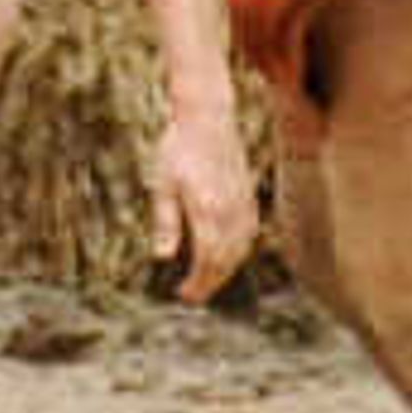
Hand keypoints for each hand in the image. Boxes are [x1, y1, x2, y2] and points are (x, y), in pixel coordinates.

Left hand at [148, 90, 259, 301]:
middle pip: (226, 261)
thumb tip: (162, 257)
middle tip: (193, 295)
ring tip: (208, 279)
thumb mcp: (163, 184)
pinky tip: (228, 255)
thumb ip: (166, 222)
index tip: (184, 295)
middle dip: (210, 282)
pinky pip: (249, 233)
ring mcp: (242, 203)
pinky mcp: (248, 195)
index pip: (207, 260)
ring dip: (225, 270)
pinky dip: (239, 251)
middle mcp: (229, 211)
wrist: (207, 117)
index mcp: (207, 210)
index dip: (197, 283)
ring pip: (241, 249)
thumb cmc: (178, 148)